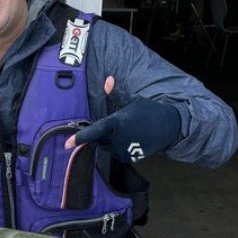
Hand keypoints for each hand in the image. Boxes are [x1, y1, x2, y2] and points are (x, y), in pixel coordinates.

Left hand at [64, 76, 180, 162]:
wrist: (170, 126)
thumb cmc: (148, 110)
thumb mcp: (132, 99)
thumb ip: (115, 93)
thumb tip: (107, 80)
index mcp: (117, 123)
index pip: (95, 131)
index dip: (80, 137)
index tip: (67, 144)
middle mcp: (119, 138)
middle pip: (98, 138)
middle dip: (102, 132)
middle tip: (118, 124)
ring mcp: (124, 149)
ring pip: (105, 146)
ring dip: (109, 140)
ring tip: (126, 131)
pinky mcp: (129, 157)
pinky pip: (114, 152)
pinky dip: (117, 147)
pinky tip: (130, 139)